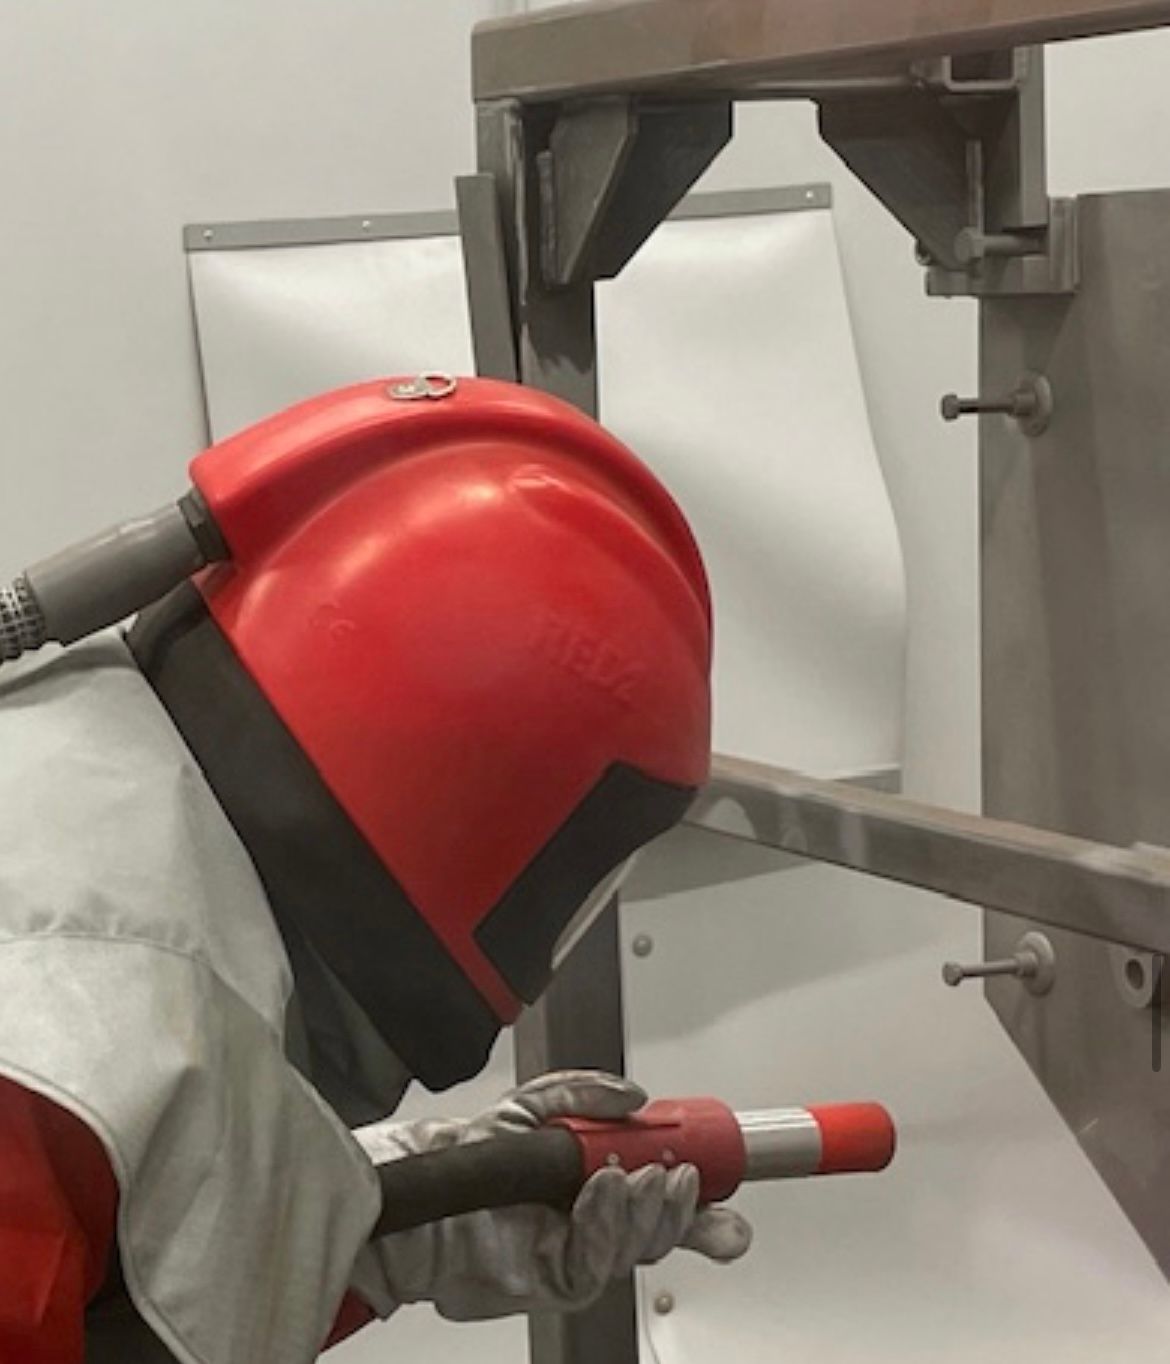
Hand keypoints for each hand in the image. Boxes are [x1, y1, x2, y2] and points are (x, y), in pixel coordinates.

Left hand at [351, 1071, 752, 1320]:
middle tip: (685, 1174)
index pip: (665, 1196)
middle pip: (666, 1228)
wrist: (426, 1197)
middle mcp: (597, 1221)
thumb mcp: (534, 1106)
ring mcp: (581, 1252)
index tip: (722, 1180)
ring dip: (649, 1208)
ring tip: (640, 1174)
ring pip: (641, 1244)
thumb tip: (635, 1096)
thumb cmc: (472, 1159)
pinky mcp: (559, 1278)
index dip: (702, 1198)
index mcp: (601, 1183)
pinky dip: (609, 1221)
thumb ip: (586, 1092)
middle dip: (687, 1206)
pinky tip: (603, 1190)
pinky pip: (600, 1258)